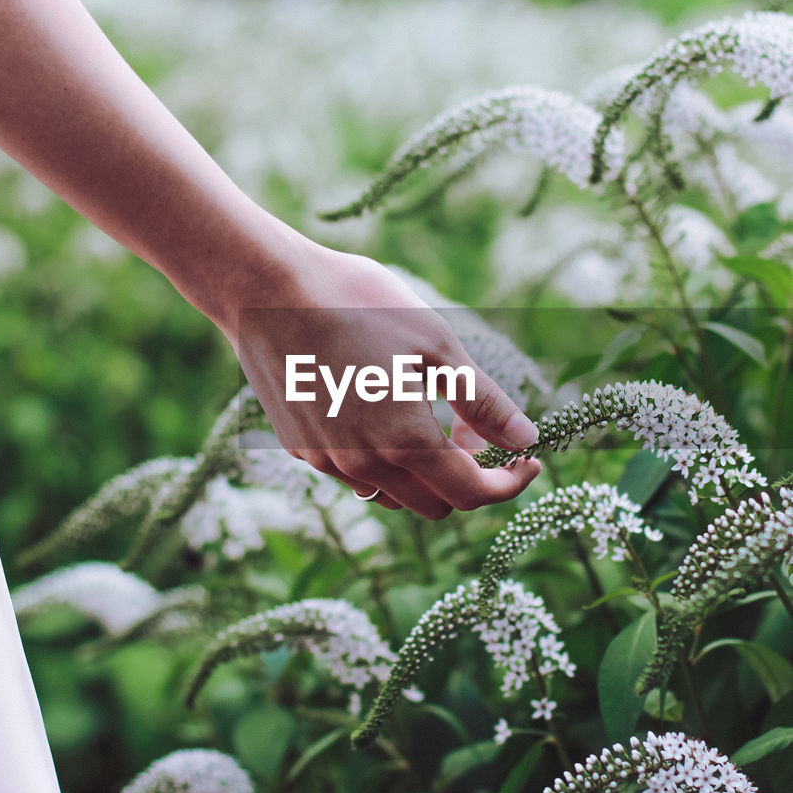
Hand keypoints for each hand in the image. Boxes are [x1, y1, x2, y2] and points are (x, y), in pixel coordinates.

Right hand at [233, 243, 540, 518]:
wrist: (265, 288)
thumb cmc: (357, 304)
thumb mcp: (437, 345)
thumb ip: (484, 401)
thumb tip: (526, 439)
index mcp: (405, 443)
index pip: (470, 494)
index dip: (508, 483)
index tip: (527, 459)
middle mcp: (363, 466)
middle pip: (434, 504)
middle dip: (466, 477)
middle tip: (474, 428)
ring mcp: (326, 461)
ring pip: (392, 494)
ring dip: (422, 473)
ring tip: (427, 416)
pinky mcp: (300, 449)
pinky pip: (354, 474)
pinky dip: (382, 460)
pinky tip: (380, 410)